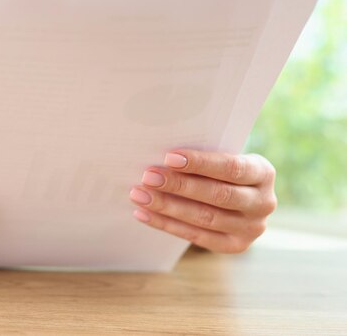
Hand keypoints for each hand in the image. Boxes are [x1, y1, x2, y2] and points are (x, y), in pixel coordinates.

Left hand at [129, 149, 276, 252]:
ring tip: (139, 194)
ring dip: (167, 206)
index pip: (231, 167)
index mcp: (263, 172)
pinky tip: (143, 213)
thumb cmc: (221, 170)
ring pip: (205, 218)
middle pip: (217, 195)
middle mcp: (263, 202)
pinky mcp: (234, 245)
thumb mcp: (222, 157)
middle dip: (179, 185)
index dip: (200, 163)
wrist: (240, 197)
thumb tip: (162, 158)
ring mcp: (251, 228)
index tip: (169, 157)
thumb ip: (203, 158)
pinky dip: (166, 224)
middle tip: (148, 177)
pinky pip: (195, 236)